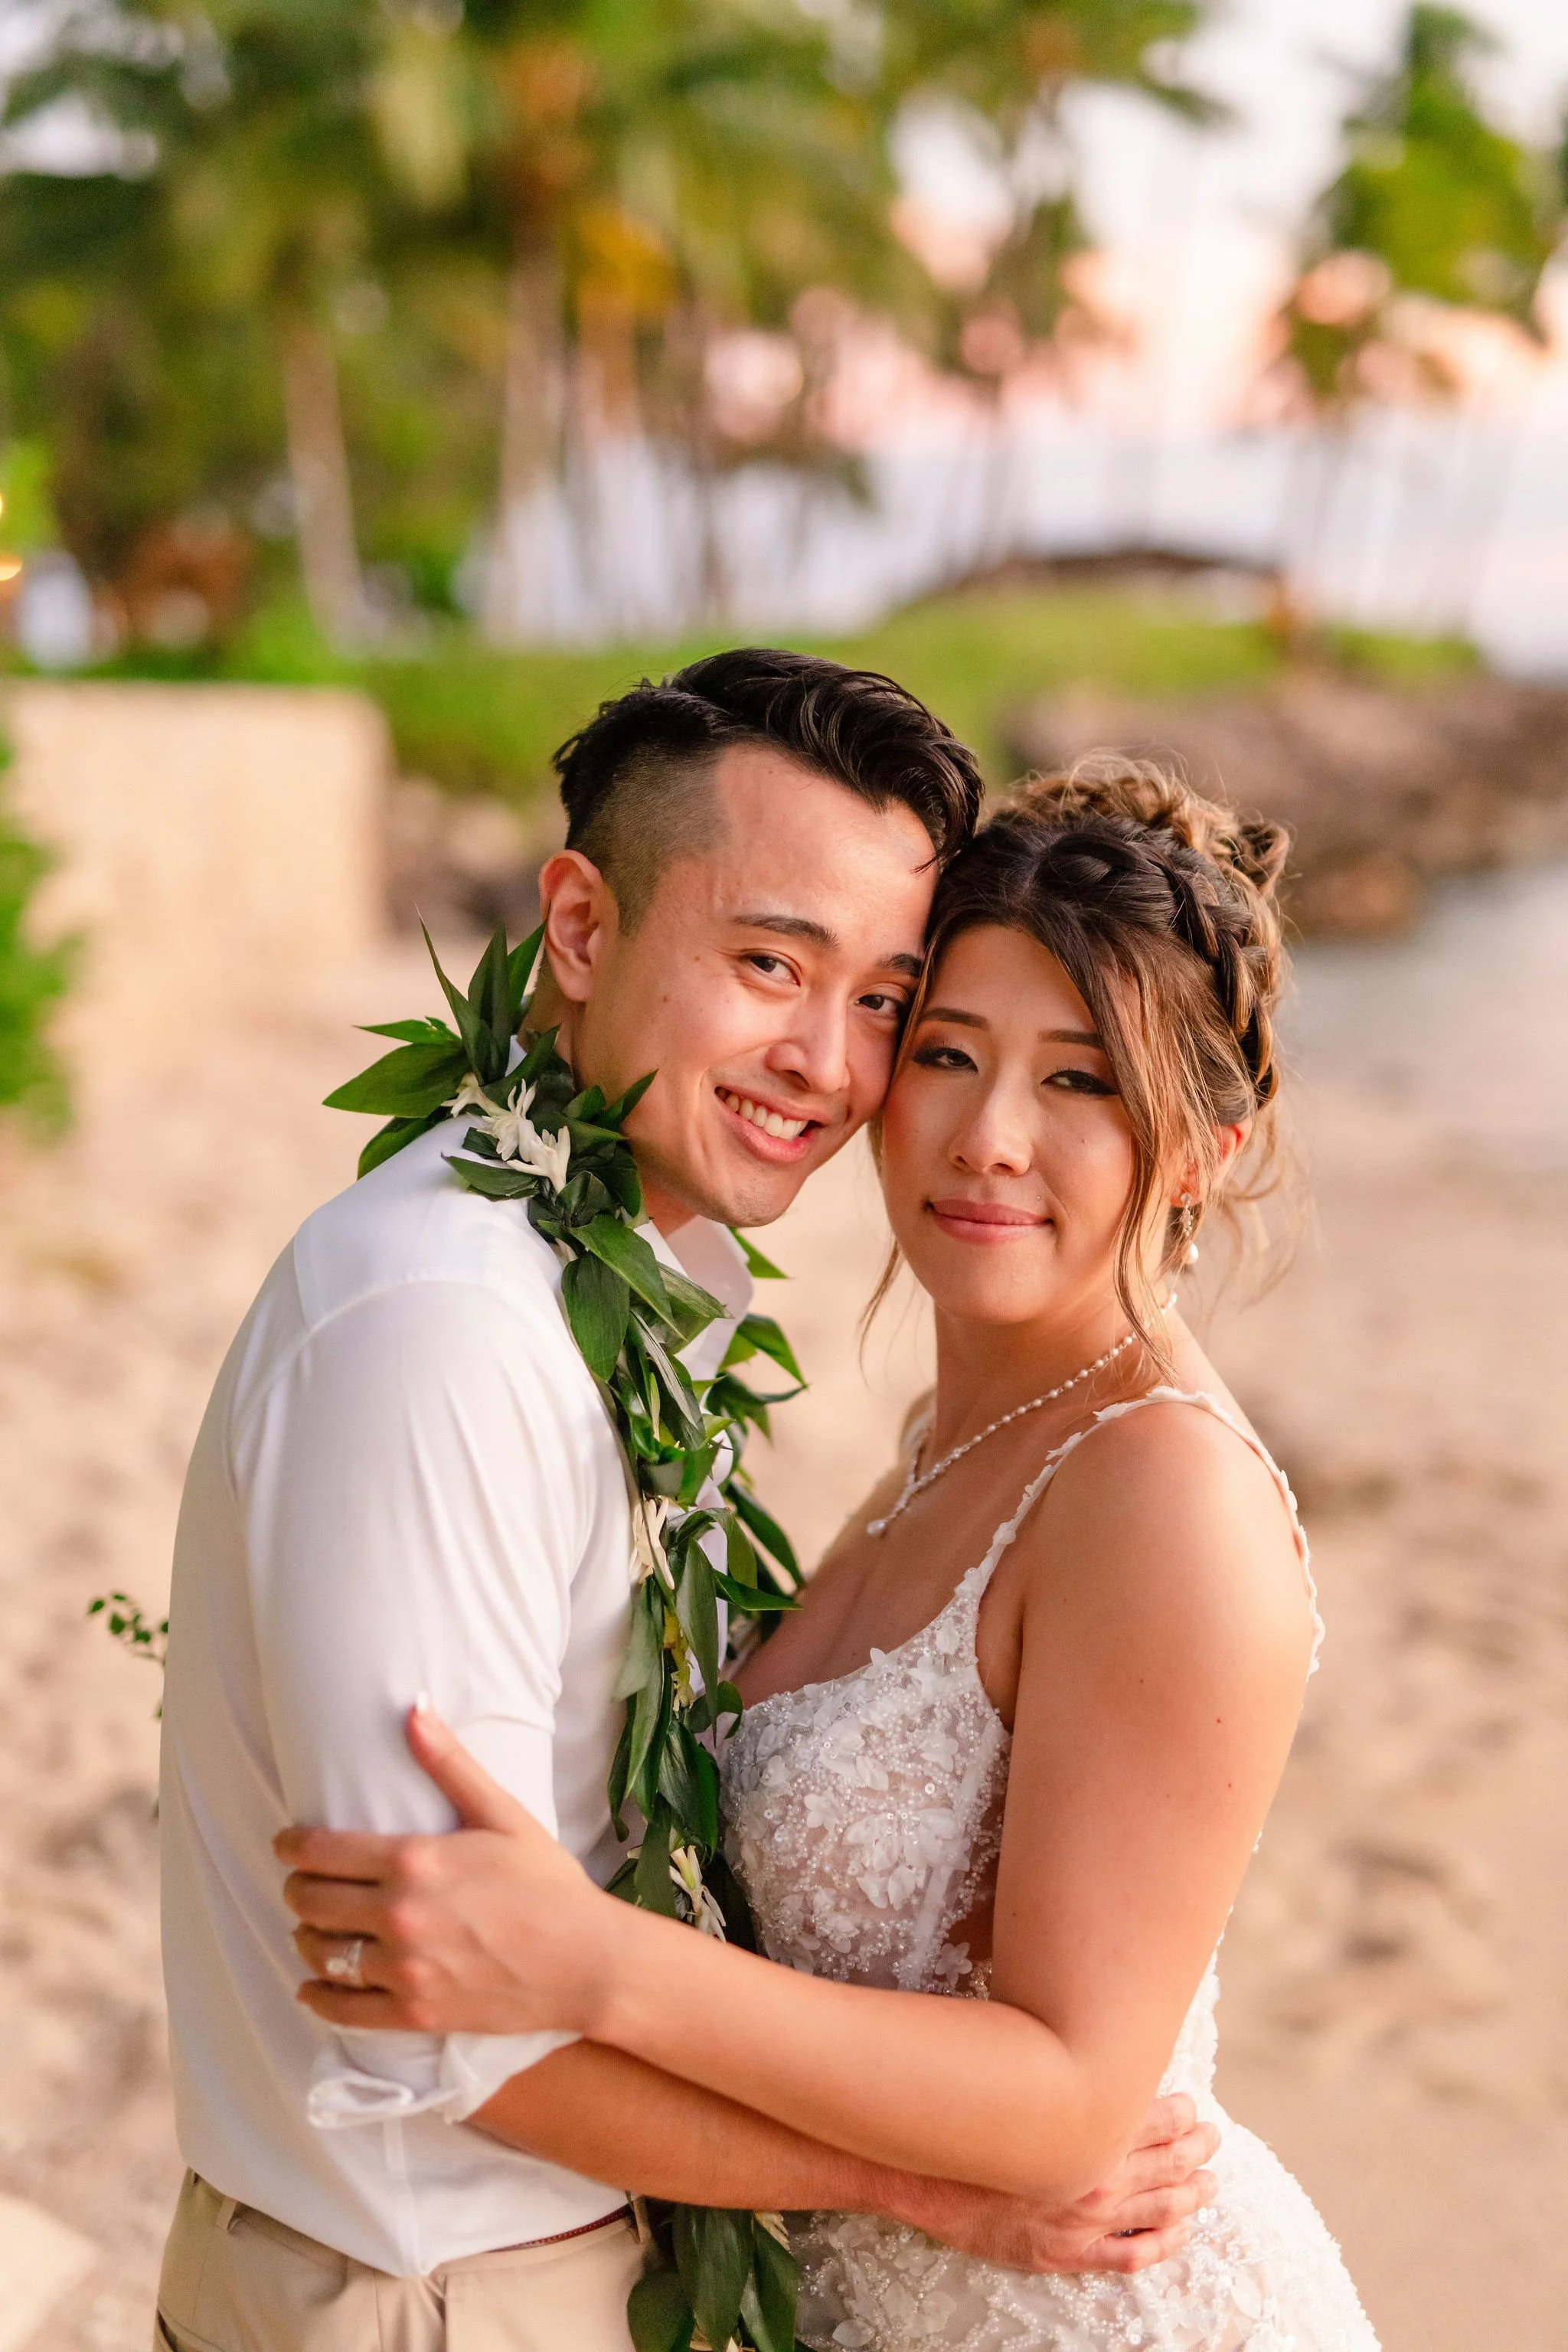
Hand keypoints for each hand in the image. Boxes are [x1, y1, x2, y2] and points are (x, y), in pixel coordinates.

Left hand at [275, 1702, 607, 2035]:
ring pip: (321, 1954)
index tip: (286, 1845)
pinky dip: (319, 1997)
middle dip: (298, 1889)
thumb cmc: (547, 1883)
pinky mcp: (414, 2013)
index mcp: (415, 1860)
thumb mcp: (502, 1814)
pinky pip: (343, 2009)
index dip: (291, 1847)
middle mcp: (399, 1915)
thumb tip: (413, 1708)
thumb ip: (449, 1763)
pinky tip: (314, 1986)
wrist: (585, 1962)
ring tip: (311, 1929)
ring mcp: (404, 1969)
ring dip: (307, 1939)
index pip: (320, 1852)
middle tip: (304, 1884)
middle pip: (310, 1902)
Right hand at [897, 2095, 1219, 2275]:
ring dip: (1192, 2195)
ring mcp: (1086, 2219)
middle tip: (1212, 2139)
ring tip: (1209, 2184)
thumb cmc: (976, 2127)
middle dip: (1197, 2149)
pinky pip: (1132, 2255)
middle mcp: (1096, 2176)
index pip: (1156, 2118)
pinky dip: (1164, 2245)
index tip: (1191, 2106)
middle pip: (1167, 2162)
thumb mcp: (1023, 2087)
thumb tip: (1095, 2058)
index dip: (1181, 2112)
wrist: (930, 2177)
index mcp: (1087, 2130)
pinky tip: (1179, 2233)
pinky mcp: (1069, 2252)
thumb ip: (1064, 2078)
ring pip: (1161, 2209)